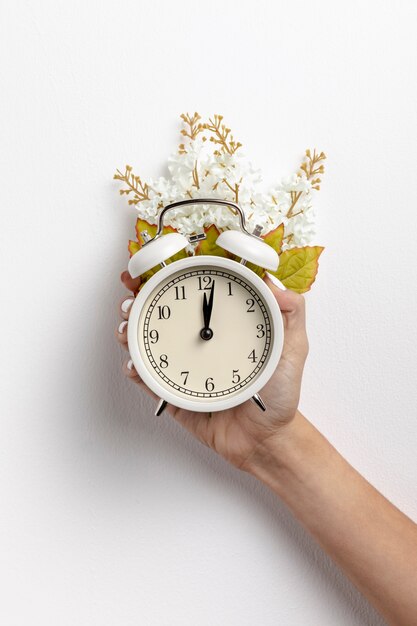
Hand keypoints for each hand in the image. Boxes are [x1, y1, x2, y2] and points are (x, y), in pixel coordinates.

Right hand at [116, 271, 308, 471]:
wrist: (267, 439)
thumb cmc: (280, 395)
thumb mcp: (295, 348)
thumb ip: (291, 312)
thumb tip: (272, 281)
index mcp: (223, 328)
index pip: (195, 294)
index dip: (172, 276)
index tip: (156, 266)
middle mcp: (200, 343)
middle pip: (162, 314)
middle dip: (139, 299)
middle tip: (132, 294)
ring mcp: (183, 367)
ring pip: (149, 343)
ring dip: (131, 331)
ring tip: (127, 327)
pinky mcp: (174, 394)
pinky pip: (148, 380)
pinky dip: (135, 369)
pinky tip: (134, 363)